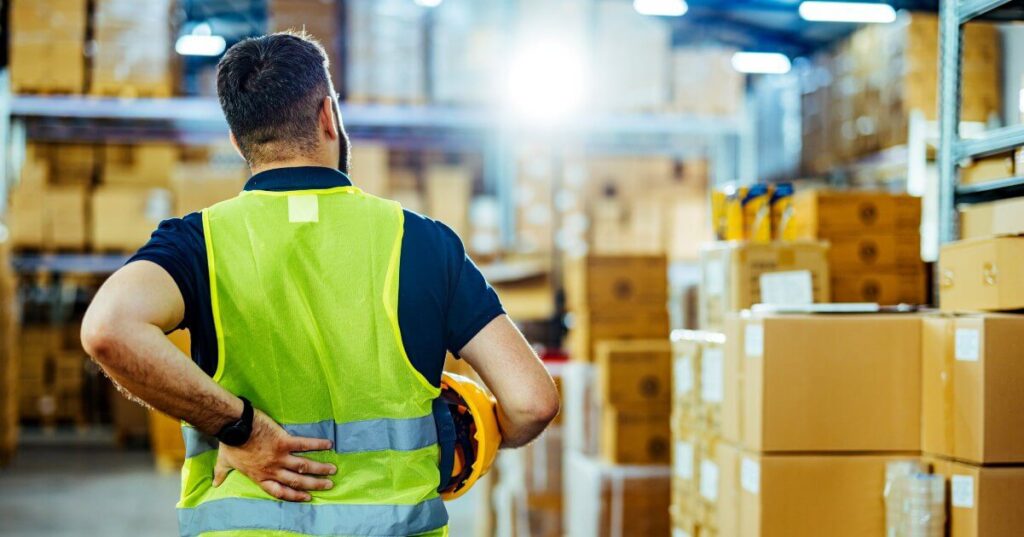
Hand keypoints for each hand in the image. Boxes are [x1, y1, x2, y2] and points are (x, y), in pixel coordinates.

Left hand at [213, 409, 336, 501]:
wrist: (234, 427)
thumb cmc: (230, 444)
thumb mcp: (224, 462)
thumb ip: (222, 473)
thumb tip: (215, 483)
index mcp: (260, 476)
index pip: (280, 491)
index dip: (295, 496)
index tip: (307, 497)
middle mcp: (273, 469)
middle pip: (297, 481)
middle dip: (314, 484)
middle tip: (328, 485)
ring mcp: (280, 456)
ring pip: (303, 466)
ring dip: (319, 469)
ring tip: (332, 470)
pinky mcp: (284, 441)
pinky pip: (304, 445)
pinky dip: (317, 445)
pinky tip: (329, 445)